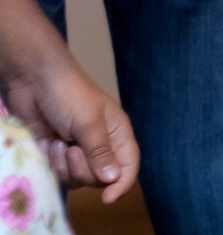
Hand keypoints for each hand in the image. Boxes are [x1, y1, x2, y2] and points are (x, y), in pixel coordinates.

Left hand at [2, 50, 135, 201]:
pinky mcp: (57, 154)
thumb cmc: (70, 94)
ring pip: (77, 178)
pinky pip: (58, 173)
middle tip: (71, 150)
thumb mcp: (89, 122)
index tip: (107, 199)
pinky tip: (47, 142)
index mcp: (118, 133)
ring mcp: (78, 150)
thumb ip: (101, 152)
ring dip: (64, 165)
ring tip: (57, 142)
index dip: (121, 184)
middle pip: (100, 178)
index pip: (129, 165)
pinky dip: (51, 162)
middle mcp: (101, 145)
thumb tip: (113, 179)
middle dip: (83, 169)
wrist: (34, 82)